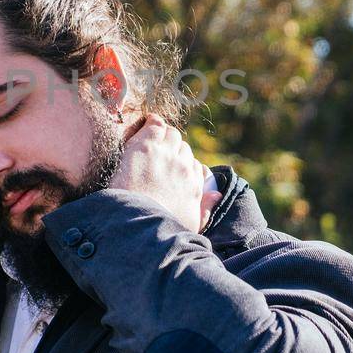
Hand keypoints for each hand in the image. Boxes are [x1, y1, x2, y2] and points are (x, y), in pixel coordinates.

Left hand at [108, 113, 219, 233]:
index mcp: (194, 186)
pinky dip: (151, 122)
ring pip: (171, 134)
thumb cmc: (159, 230)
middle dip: (172, 150)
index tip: (171, 169)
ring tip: (150, 140)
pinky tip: (145, 123)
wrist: (135, 224)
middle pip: (183, 148)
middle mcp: (184, 167)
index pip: (194, 166)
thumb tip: (217, 194)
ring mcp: (166, 154)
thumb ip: (205, 210)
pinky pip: (155, 124)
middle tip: (157, 155)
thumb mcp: (189, 226)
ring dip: (162, 135)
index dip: (182, 166)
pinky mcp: (146, 146)